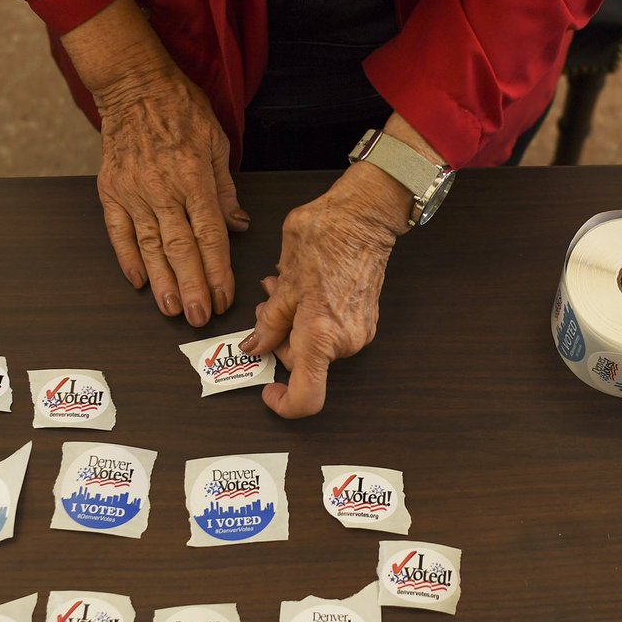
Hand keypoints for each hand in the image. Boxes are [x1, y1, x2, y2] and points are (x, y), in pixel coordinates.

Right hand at [96, 70, 246, 325]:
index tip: (224, 296)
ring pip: (149, 246)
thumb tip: (238, 226)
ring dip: (162, 281)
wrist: (134, 85)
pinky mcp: (111, 190)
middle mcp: (163, 189)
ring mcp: (134, 192)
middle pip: (180, 248)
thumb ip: (226, 190)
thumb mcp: (217, 144)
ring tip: (170, 309)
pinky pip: (118, 231)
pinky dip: (127, 258)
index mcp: (194, 179)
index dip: (217, 270)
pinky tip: (139, 281)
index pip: (210, 235)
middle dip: (191, 287)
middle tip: (198, 317)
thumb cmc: (181, 110)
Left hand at [239, 162, 412, 416]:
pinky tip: (304, 287)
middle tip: (267, 303)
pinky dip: (312, 316)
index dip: (284, 403)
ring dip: (293, 322)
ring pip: (315, 344)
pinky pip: (331, 331)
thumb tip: (256, 346)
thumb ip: (269, 323)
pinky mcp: (365, 320)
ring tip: (283, 285)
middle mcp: (346, 342)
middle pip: (303, 363)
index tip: (269, 391)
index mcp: (322, 338)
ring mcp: (359, 332)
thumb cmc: (328, 241)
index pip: (307, 398)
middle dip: (279, 338)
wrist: (365, 218)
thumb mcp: (285, 283)